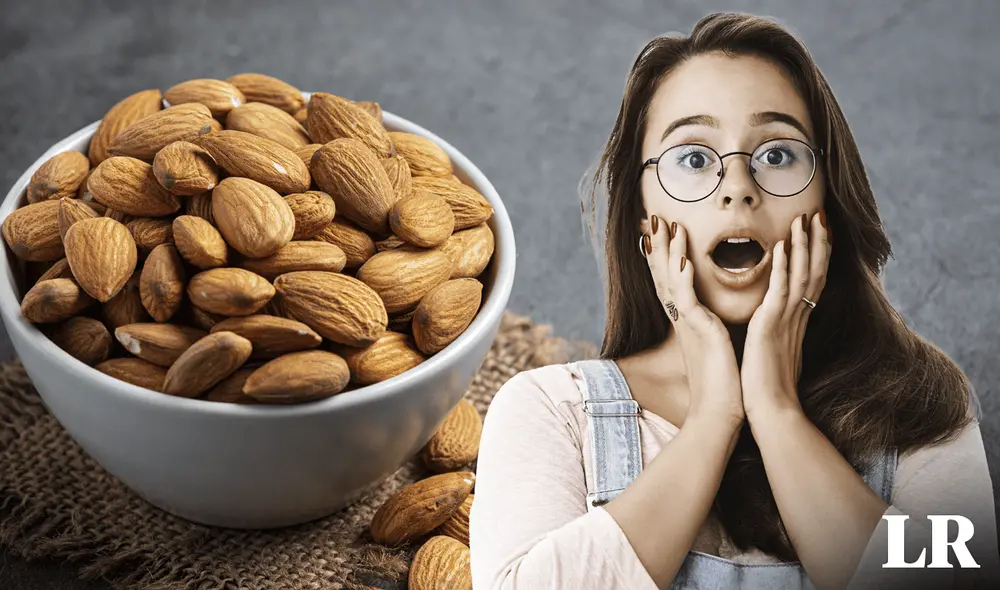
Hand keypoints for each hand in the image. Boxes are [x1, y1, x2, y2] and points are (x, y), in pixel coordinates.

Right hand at [643, 215, 743, 426]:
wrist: (720, 411)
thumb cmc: (722, 382)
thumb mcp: (716, 345)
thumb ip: (711, 326)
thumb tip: (717, 317)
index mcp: (688, 321)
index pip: (671, 281)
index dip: (664, 256)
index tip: (660, 233)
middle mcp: (682, 319)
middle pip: (663, 275)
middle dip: (658, 246)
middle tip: (653, 219)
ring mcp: (688, 324)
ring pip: (671, 281)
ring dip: (667, 252)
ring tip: (664, 227)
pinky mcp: (699, 332)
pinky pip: (687, 301)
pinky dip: (683, 279)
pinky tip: (683, 261)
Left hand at [741, 210, 830, 421]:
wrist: (770, 409)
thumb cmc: (769, 386)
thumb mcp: (775, 351)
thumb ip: (778, 333)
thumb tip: (774, 325)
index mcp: (797, 321)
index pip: (812, 280)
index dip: (817, 255)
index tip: (819, 232)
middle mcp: (798, 316)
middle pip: (815, 271)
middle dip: (818, 241)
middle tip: (819, 214)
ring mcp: (788, 319)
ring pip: (802, 274)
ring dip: (804, 244)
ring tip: (804, 218)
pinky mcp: (772, 325)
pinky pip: (781, 289)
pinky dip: (784, 265)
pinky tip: (784, 245)